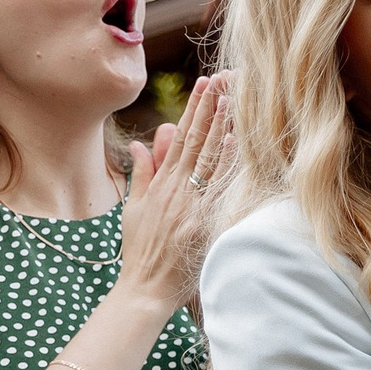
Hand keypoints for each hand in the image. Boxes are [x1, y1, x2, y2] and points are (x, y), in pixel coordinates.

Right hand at [118, 76, 229, 315]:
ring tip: (231, 99)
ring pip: (208, 159)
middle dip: (208, 109)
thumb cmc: (140, 251)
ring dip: (220, 127)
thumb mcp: (134, 208)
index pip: (181, 139)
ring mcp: (189, 206)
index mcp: (160, 185)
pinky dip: (226, 164)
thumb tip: (146, 141)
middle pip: (196, 142)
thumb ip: (142, 173)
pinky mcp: (201, 223)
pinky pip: (217, 188)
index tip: (205, 86)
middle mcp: (175, 191)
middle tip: (221, 79)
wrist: (144, 289)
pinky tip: (236, 141)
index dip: (193, 111)